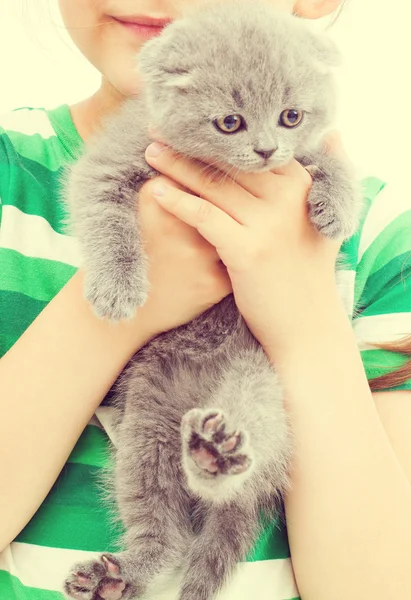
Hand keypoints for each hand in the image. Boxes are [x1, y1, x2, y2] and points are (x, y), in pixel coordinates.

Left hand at [144, 134, 346, 350]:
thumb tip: (334, 132)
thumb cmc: (307, 273)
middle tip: (160, 126)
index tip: (191, 125)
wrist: (307, 324)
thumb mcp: (325, 220)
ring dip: (177, 166)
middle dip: (192, 145)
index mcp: (303, 186)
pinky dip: (178, 202)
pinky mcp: (248, 250)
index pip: (254, 152)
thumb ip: (329, 174)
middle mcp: (288, 198)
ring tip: (152, 151)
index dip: (220, 138)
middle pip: (231, 163)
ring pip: (214, 186)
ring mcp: (269, 224)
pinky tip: (156, 191)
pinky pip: (205, 216)